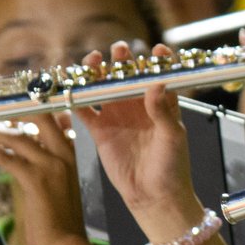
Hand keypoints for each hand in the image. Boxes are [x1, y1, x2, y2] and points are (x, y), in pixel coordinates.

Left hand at [0, 114, 85, 244]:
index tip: (18, 112)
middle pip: (42, 120)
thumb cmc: (63, 219)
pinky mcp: (35, 180)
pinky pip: (9, 159)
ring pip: (19, 139)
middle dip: (17, 112)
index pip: (58, 123)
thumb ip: (51, 165)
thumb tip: (31, 152)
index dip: (37, 113)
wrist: (65, 242)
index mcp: (74, 156)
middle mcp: (65, 156)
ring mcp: (51, 166)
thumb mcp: (64, 184)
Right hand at [72, 42, 202, 235]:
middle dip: (123, 61)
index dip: (158, 61)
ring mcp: (118, 117)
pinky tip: (71, 87)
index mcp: (161, 104)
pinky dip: (76, 98)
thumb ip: (163, 111)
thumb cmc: (172, 166)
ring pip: (104, 88)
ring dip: (98, 73)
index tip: (156, 49)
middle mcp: (138, 107)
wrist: (154, 195)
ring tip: (93, 59)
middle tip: (119, 50)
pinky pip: (85, 111)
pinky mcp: (101, 131)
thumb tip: (157, 84)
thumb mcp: (172, 136)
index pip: (159, 76)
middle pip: (127, 77)